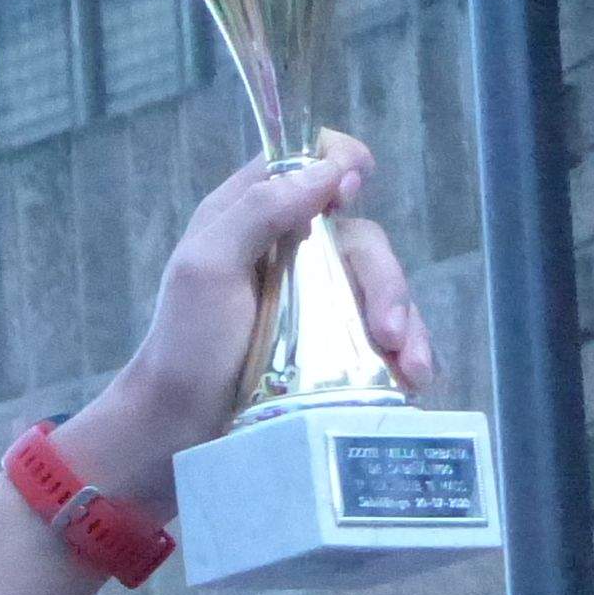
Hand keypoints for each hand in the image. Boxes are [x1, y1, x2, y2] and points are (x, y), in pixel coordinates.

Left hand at [67, 128, 437, 508]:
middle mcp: (290, 251)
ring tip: (410, 368)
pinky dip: (409, 353)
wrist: (181, 430)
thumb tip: (325, 170)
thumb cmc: (185, 344)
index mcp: (250, 217)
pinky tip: (412, 380)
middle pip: (360, 239)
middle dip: (384, 280)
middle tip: (387, 330)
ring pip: (384, 289)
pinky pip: (390, 336)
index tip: (352, 188)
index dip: (337, 164)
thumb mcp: (205, 267)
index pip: (304, 165)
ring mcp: (318, 301)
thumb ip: (257, 211)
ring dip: (407, 324)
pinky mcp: (337, 347)